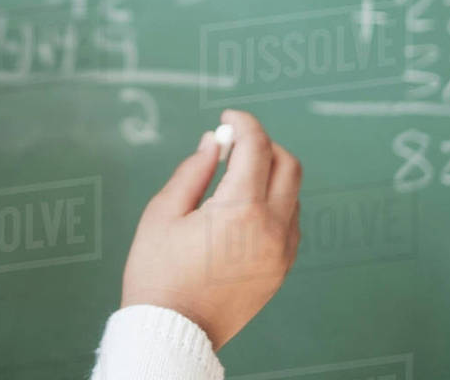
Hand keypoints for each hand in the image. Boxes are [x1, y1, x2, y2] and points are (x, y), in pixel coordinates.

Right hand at [118, 109, 301, 350]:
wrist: (172, 332)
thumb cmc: (158, 273)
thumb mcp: (162, 213)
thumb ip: (192, 171)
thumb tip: (213, 141)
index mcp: (240, 210)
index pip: (256, 147)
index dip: (243, 123)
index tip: (227, 117)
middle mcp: (271, 229)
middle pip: (288, 165)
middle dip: (263, 145)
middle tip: (234, 145)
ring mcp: (282, 252)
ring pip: (292, 194)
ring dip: (269, 175)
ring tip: (233, 180)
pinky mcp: (281, 270)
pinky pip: (290, 223)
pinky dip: (274, 204)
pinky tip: (243, 210)